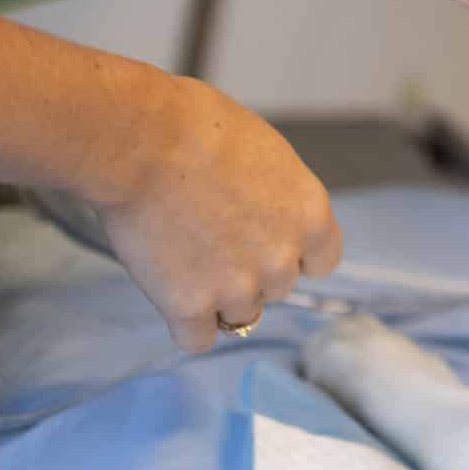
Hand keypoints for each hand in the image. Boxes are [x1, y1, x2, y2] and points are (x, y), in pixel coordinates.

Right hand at [89, 77, 343, 352]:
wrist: (146, 142)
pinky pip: (198, 340)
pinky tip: (172, 294)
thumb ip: (278, 198)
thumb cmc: (199, 128)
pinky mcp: (188, 307)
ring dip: (218, 297)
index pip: (322, 261)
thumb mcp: (266, 153)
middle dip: (252, 270)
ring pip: (240, 316)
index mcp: (309, 214)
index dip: (294, 253)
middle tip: (214, 239)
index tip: (268, 241)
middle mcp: (282, 258)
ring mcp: (236, 287)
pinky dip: (186, 324)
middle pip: (278, 288)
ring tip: (186, 258)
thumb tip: (268, 214)